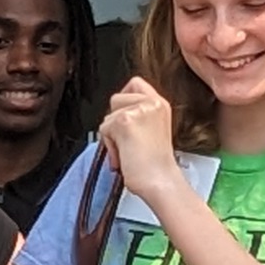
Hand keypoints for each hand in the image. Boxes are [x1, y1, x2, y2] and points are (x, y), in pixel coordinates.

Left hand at [101, 75, 184, 203]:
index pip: (135, 83)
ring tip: (128, 151)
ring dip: (112, 137)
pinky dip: (110, 146)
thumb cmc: (155, 166)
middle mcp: (152, 102)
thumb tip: (114, 115)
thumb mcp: (151, 130)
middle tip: (128, 142)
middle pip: (116, 98)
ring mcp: (139, 110)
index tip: (125, 121)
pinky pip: (104, 129)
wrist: (160, 182)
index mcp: (160, 104)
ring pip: (108, 116)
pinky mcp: (126, 121)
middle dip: (115, 121)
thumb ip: (137, 116)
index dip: (124, 99)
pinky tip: (124, 156)